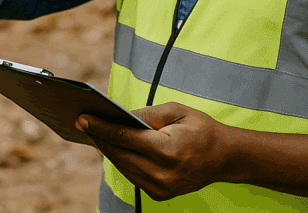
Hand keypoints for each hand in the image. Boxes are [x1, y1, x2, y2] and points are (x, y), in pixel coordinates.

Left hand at [76, 102, 236, 201]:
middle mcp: (163, 174)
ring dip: (107, 149)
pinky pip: (132, 175)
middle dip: (99, 137)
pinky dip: (120, 160)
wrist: (225, 158)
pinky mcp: (159, 194)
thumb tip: (118, 114)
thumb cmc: (201, 129)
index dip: (101, 127)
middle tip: (82, 122)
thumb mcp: (176, 111)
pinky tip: (111, 146)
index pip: (125, 137)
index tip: (83, 118)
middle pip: (120, 154)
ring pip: (123, 167)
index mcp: (168, 151)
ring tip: (93, 132)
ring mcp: (161, 188)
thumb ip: (146, 114)